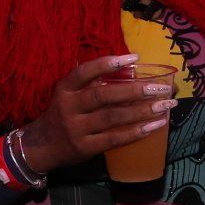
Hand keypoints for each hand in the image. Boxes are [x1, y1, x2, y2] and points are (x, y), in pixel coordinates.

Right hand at [18, 54, 174, 172]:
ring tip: (164, 106)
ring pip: (113, 117)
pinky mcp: (85, 147)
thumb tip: (131, 71)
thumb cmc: (62, 115)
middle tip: (159, 87)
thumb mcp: (69, 95)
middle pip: (104, 95)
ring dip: (141, 111)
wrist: (40, 147)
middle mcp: (69, 107)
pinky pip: (114, 139)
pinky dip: (136, 132)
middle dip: (134, 90)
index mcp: (65, 89)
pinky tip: (154, 126)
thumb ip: (92, 85)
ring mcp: (76, 128)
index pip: (85, 72)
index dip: (109, 63)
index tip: (135, 57)